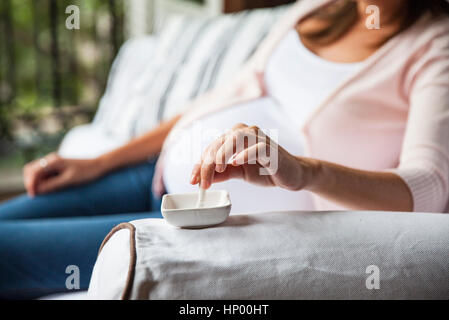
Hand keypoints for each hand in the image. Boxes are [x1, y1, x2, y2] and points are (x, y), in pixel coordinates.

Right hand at [23, 152, 104, 196]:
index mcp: (53, 161)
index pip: (33, 172)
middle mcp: (51, 159)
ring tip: (42, 193)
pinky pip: (44, 174)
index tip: (34, 196)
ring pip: (36, 172)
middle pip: (30, 170)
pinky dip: (42, 181)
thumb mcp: (69, 181)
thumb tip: (37, 191)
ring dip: (35, 182)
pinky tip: (49, 189)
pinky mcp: (57, 167)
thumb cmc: (86, 173)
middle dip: (30, 182)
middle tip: (36, 195)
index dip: (30, 184)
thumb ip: (52, 185)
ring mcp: (53, 162)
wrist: (98, 166)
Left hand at [190, 123, 314, 189]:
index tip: (193, 180)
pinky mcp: (271, 148)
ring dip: (223, 153)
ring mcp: (259, 138)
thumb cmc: (266, 170)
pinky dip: (245, 153)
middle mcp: (245, 133)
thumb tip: (202, 178)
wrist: (291, 175)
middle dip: (207, 162)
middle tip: (202, 181)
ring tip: (218, 169)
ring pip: (235, 138)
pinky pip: (257, 146)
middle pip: (220, 142)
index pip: (212, 147)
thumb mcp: (239, 172)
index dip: (200, 164)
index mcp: (235, 138)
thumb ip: (222, 173)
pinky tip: (236, 162)